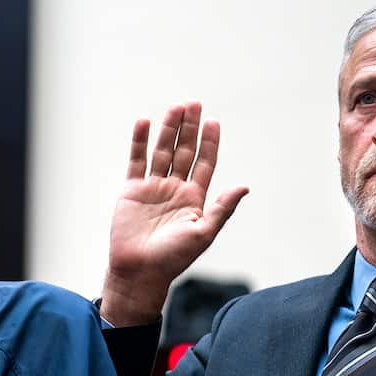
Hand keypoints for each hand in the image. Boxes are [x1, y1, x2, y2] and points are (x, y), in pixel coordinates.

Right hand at [102, 102, 248, 325]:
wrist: (139, 272)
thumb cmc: (173, 258)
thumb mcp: (203, 233)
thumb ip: (222, 208)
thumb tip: (244, 186)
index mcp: (194, 199)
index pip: (204, 163)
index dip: (209, 143)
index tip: (213, 121)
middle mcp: (174, 189)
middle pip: (183, 151)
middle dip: (189, 128)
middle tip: (194, 103)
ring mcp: (152, 188)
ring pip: (161, 151)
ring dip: (167, 129)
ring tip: (174, 107)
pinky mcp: (132, 190)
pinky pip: (136, 161)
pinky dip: (139, 142)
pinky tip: (145, 123)